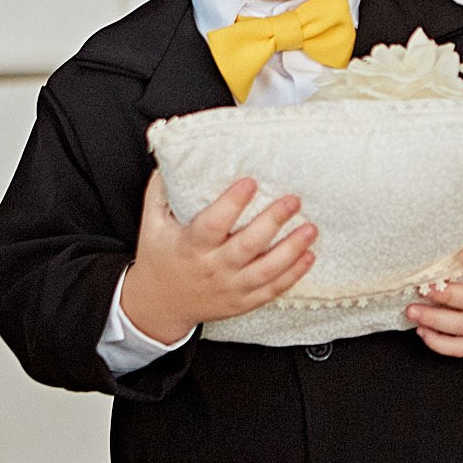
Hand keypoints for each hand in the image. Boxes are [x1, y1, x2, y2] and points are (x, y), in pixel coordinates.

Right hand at [120, 172, 316, 342]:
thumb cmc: (158, 258)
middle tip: (293, 201)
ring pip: (266, 270)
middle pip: (247, 245)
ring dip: (291, 249)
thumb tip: (171, 156)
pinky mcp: (241, 302)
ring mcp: (229, 287)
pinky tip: (308, 257)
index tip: (250, 182)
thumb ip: (160, 191)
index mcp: (191, 246)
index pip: (213, 224)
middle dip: (273, 221)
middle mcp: (212, 268)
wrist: (158, 305)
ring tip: (310, 229)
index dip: (232, 203)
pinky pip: (271, 290)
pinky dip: (293, 275)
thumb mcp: (151, 224)